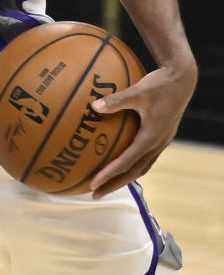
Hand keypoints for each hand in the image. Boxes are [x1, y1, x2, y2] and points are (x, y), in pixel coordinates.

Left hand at [88, 60, 196, 196]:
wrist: (182, 80)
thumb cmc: (160, 84)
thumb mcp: (138, 91)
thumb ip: (116, 100)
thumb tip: (93, 106)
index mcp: (151, 137)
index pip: (127, 162)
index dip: (109, 174)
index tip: (93, 184)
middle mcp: (157, 143)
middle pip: (134, 172)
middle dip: (114, 185)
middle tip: (94, 194)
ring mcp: (161, 142)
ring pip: (141, 167)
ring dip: (123, 178)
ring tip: (105, 185)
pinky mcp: (160, 137)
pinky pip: (144, 158)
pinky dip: (131, 166)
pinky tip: (118, 164)